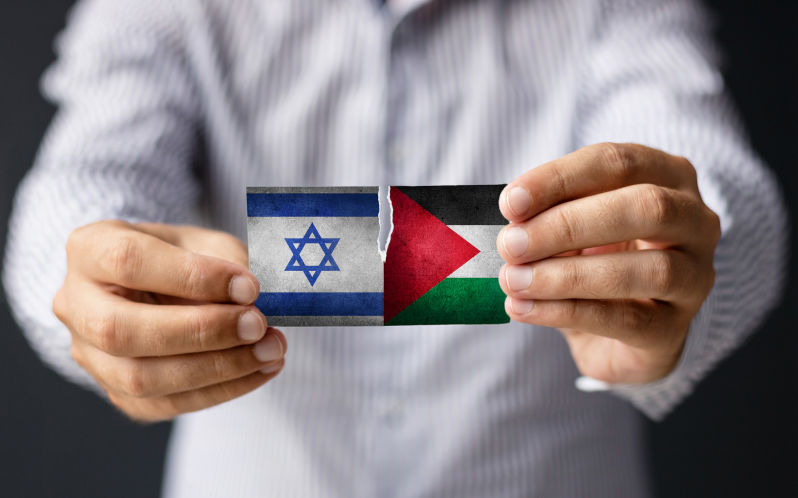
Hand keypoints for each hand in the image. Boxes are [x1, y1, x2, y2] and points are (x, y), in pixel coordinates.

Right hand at [53, 220, 285, 421]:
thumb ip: (226, 263)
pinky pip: (165, 403)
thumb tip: (257, 302)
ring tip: (270, 350)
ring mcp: (90, 355)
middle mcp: (75, 305)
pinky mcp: (116, 392)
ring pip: (140, 378)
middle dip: (201, 331)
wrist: (155, 286)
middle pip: (122, 330)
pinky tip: (260, 369)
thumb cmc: (181, 256)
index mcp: (89, 249)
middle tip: (258, 325)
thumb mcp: (204, 241)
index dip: (193, 276)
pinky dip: (221, 389)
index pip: (129, 262)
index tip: (249, 286)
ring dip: (218, 368)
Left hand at [497, 143, 719, 383]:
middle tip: (511, 244)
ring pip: (648, 269)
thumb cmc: (595, 260)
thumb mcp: (571, 228)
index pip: (617, 163)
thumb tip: (511, 223)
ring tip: (514, 280)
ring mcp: (695, 277)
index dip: (560, 179)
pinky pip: (626, 320)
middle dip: (568, 225)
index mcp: (668, 176)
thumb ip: (548, 217)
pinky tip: (523, 308)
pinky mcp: (674, 329)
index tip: (511, 202)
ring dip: (567, 274)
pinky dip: (566, 312)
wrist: (619, 335)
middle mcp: (695, 222)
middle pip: (645, 207)